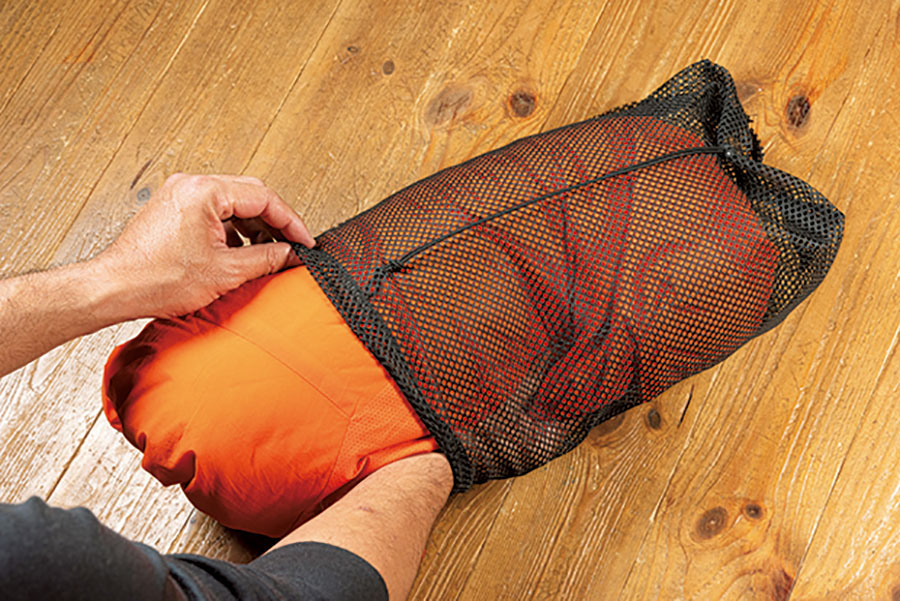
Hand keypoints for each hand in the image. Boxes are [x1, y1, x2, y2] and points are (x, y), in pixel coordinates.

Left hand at [96, 173, 314, 318]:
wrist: (114, 288)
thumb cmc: (155, 279)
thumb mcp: (225, 271)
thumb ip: (267, 258)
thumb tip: (291, 254)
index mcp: (205, 191)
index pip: (264, 197)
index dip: (291, 222)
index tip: (305, 242)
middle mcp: (191, 184)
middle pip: (250, 195)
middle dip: (275, 222)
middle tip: (292, 246)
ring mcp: (180, 193)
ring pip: (232, 203)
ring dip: (253, 227)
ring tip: (266, 254)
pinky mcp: (173, 207)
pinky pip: (213, 211)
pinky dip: (232, 229)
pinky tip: (240, 253)